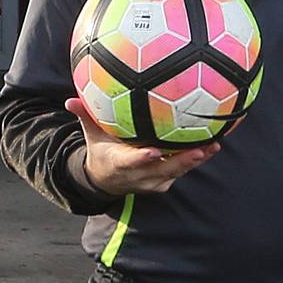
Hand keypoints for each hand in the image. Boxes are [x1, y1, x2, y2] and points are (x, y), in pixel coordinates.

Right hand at [67, 95, 220, 197]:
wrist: (106, 180)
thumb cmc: (101, 150)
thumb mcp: (90, 135)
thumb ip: (84, 116)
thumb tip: (71, 100)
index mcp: (117, 164)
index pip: (130, 162)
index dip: (142, 159)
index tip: (154, 151)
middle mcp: (137, 176)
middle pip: (161, 171)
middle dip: (180, 162)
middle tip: (199, 149)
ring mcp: (151, 182)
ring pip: (175, 172)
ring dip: (194, 160)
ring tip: (212, 146)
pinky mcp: (162, 181)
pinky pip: (180, 171)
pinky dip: (195, 160)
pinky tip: (212, 145)